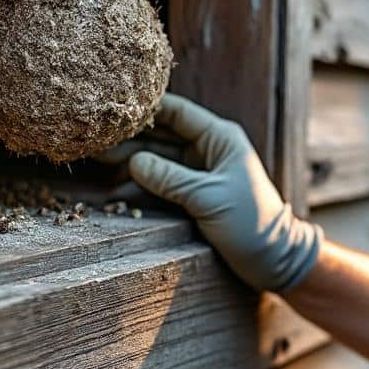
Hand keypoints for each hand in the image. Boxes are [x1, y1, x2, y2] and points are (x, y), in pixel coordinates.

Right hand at [108, 94, 320, 291]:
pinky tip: (117, 190)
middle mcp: (209, 150)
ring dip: (131, 162)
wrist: (274, 259)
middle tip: (94, 139)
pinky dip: (141, 186)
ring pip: (158, 161)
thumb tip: (133, 161)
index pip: (177, 112)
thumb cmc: (251, 222)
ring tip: (96, 160)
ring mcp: (200, 174)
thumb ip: (168, 178)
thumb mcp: (207, 197)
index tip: (114, 108)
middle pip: (162, 136)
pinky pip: (162, 185)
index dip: (146, 108)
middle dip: (130, 138)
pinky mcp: (194, 197)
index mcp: (220, 138)